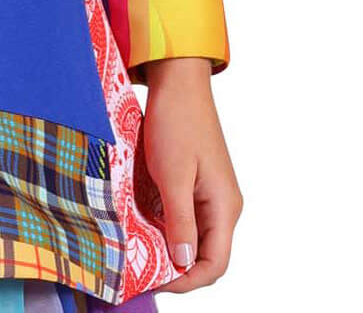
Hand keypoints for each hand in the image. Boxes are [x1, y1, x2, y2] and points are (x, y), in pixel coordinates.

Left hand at [139, 56, 241, 293]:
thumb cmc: (176, 122)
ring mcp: (209, 192)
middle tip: (141, 269)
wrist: (177, 80)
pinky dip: (165, 224)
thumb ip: (180, 222)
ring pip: (192, 236)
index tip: (154, 282)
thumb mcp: (173, 175)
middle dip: (176, 267)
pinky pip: (184, 215)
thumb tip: (184, 265)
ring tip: (138, 249)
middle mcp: (222, 204)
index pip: (215, 264)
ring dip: (168, 245)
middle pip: (205, 254)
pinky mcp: (195, 181)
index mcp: (225, 206)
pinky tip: (142, 223)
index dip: (187, 281)